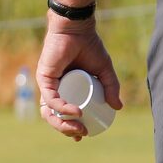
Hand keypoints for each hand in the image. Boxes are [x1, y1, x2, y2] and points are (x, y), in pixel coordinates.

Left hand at [36, 17, 122, 139]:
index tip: (84, 134)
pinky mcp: (44, 78)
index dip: (71, 127)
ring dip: (62, 124)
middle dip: (66, 130)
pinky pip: (51, 98)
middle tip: (82, 133)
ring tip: (78, 128)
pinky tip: (75, 112)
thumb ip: (111, 87)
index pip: (64, 114)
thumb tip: (118, 107)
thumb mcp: (104, 70)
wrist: (79, 29)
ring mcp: (48, 85)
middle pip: (55, 117)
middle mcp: (54, 89)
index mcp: (66, 90)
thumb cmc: (90, 46)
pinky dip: (62, 107)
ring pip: (49, 112)